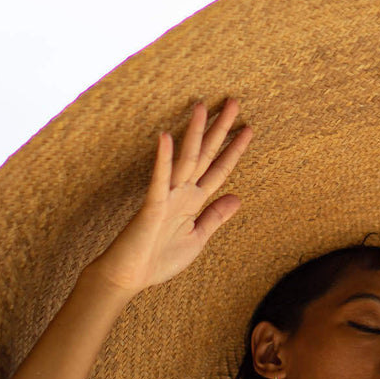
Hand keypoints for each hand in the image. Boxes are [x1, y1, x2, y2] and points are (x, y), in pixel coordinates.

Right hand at [83, 97, 252, 293]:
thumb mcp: (197, 238)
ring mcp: (167, 197)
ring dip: (194, 134)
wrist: (130, 276)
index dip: (234, 150)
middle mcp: (182, 193)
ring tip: (202, 106)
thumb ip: (215, 217)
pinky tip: (166, 138)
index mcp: (194, 201)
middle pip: (206, 156)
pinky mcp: (152, 207)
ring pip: (185, 160)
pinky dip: (163, 160)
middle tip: (234, 102)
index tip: (248, 129)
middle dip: (220, 131)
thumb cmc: (159, 259)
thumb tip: (238, 197)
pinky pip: (158, 180)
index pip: (219, 170)